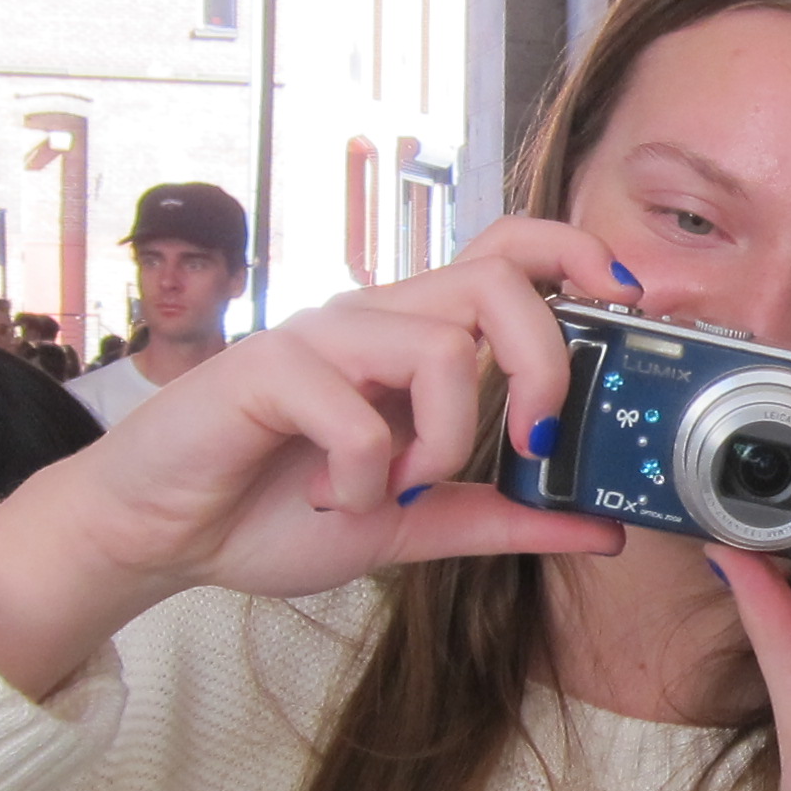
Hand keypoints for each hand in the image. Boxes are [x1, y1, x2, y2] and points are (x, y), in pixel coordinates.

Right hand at [0, 218, 633, 694]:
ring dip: (444, 441)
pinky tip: (336, 497)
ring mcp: (321, 336)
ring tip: (402, 491)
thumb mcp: (418, 527)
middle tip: (534, 443)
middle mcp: (375, 321)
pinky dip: (367, 473)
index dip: (574, 256)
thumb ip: (505, 519)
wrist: (164, 536)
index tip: (627, 303)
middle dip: (542, 364)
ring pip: (438, 346)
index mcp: (415, 340)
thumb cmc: (276, 508)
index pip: (506, 255)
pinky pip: (356, 411)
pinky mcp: (267, 370)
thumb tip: (604, 527)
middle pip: (495, 281)